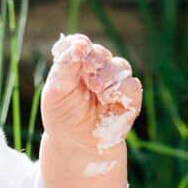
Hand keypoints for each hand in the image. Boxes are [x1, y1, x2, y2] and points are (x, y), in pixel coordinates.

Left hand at [42, 33, 141, 152]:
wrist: (74, 144)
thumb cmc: (62, 115)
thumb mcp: (55, 91)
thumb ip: (64, 67)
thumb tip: (79, 44)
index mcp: (77, 64)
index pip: (80, 43)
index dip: (80, 43)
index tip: (79, 46)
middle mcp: (97, 70)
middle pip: (101, 53)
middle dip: (95, 59)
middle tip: (87, 71)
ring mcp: (114, 84)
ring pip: (120, 66)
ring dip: (108, 74)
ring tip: (96, 88)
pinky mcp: (128, 101)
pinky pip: (132, 86)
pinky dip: (121, 89)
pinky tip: (107, 97)